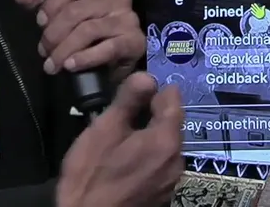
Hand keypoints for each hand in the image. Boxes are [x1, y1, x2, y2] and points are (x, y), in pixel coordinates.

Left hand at [14, 0, 142, 77]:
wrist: (114, 64)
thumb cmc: (86, 33)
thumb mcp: (61, 15)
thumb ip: (41, 3)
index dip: (52, 3)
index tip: (39, 23)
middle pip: (76, 10)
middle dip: (53, 34)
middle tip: (43, 52)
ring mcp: (129, 18)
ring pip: (88, 30)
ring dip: (64, 50)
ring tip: (52, 65)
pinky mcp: (135, 41)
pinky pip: (107, 49)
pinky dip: (84, 58)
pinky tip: (70, 66)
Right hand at [56, 73, 185, 206]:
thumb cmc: (92, 176)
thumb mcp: (104, 131)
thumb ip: (128, 100)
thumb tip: (145, 76)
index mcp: (166, 140)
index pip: (173, 99)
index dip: (156, 89)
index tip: (137, 89)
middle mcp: (178, 159)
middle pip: (172, 123)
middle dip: (152, 113)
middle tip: (126, 113)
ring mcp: (172, 180)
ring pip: (166, 144)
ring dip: (150, 136)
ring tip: (124, 137)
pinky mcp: (163, 194)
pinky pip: (161, 164)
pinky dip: (150, 156)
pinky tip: (128, 160)